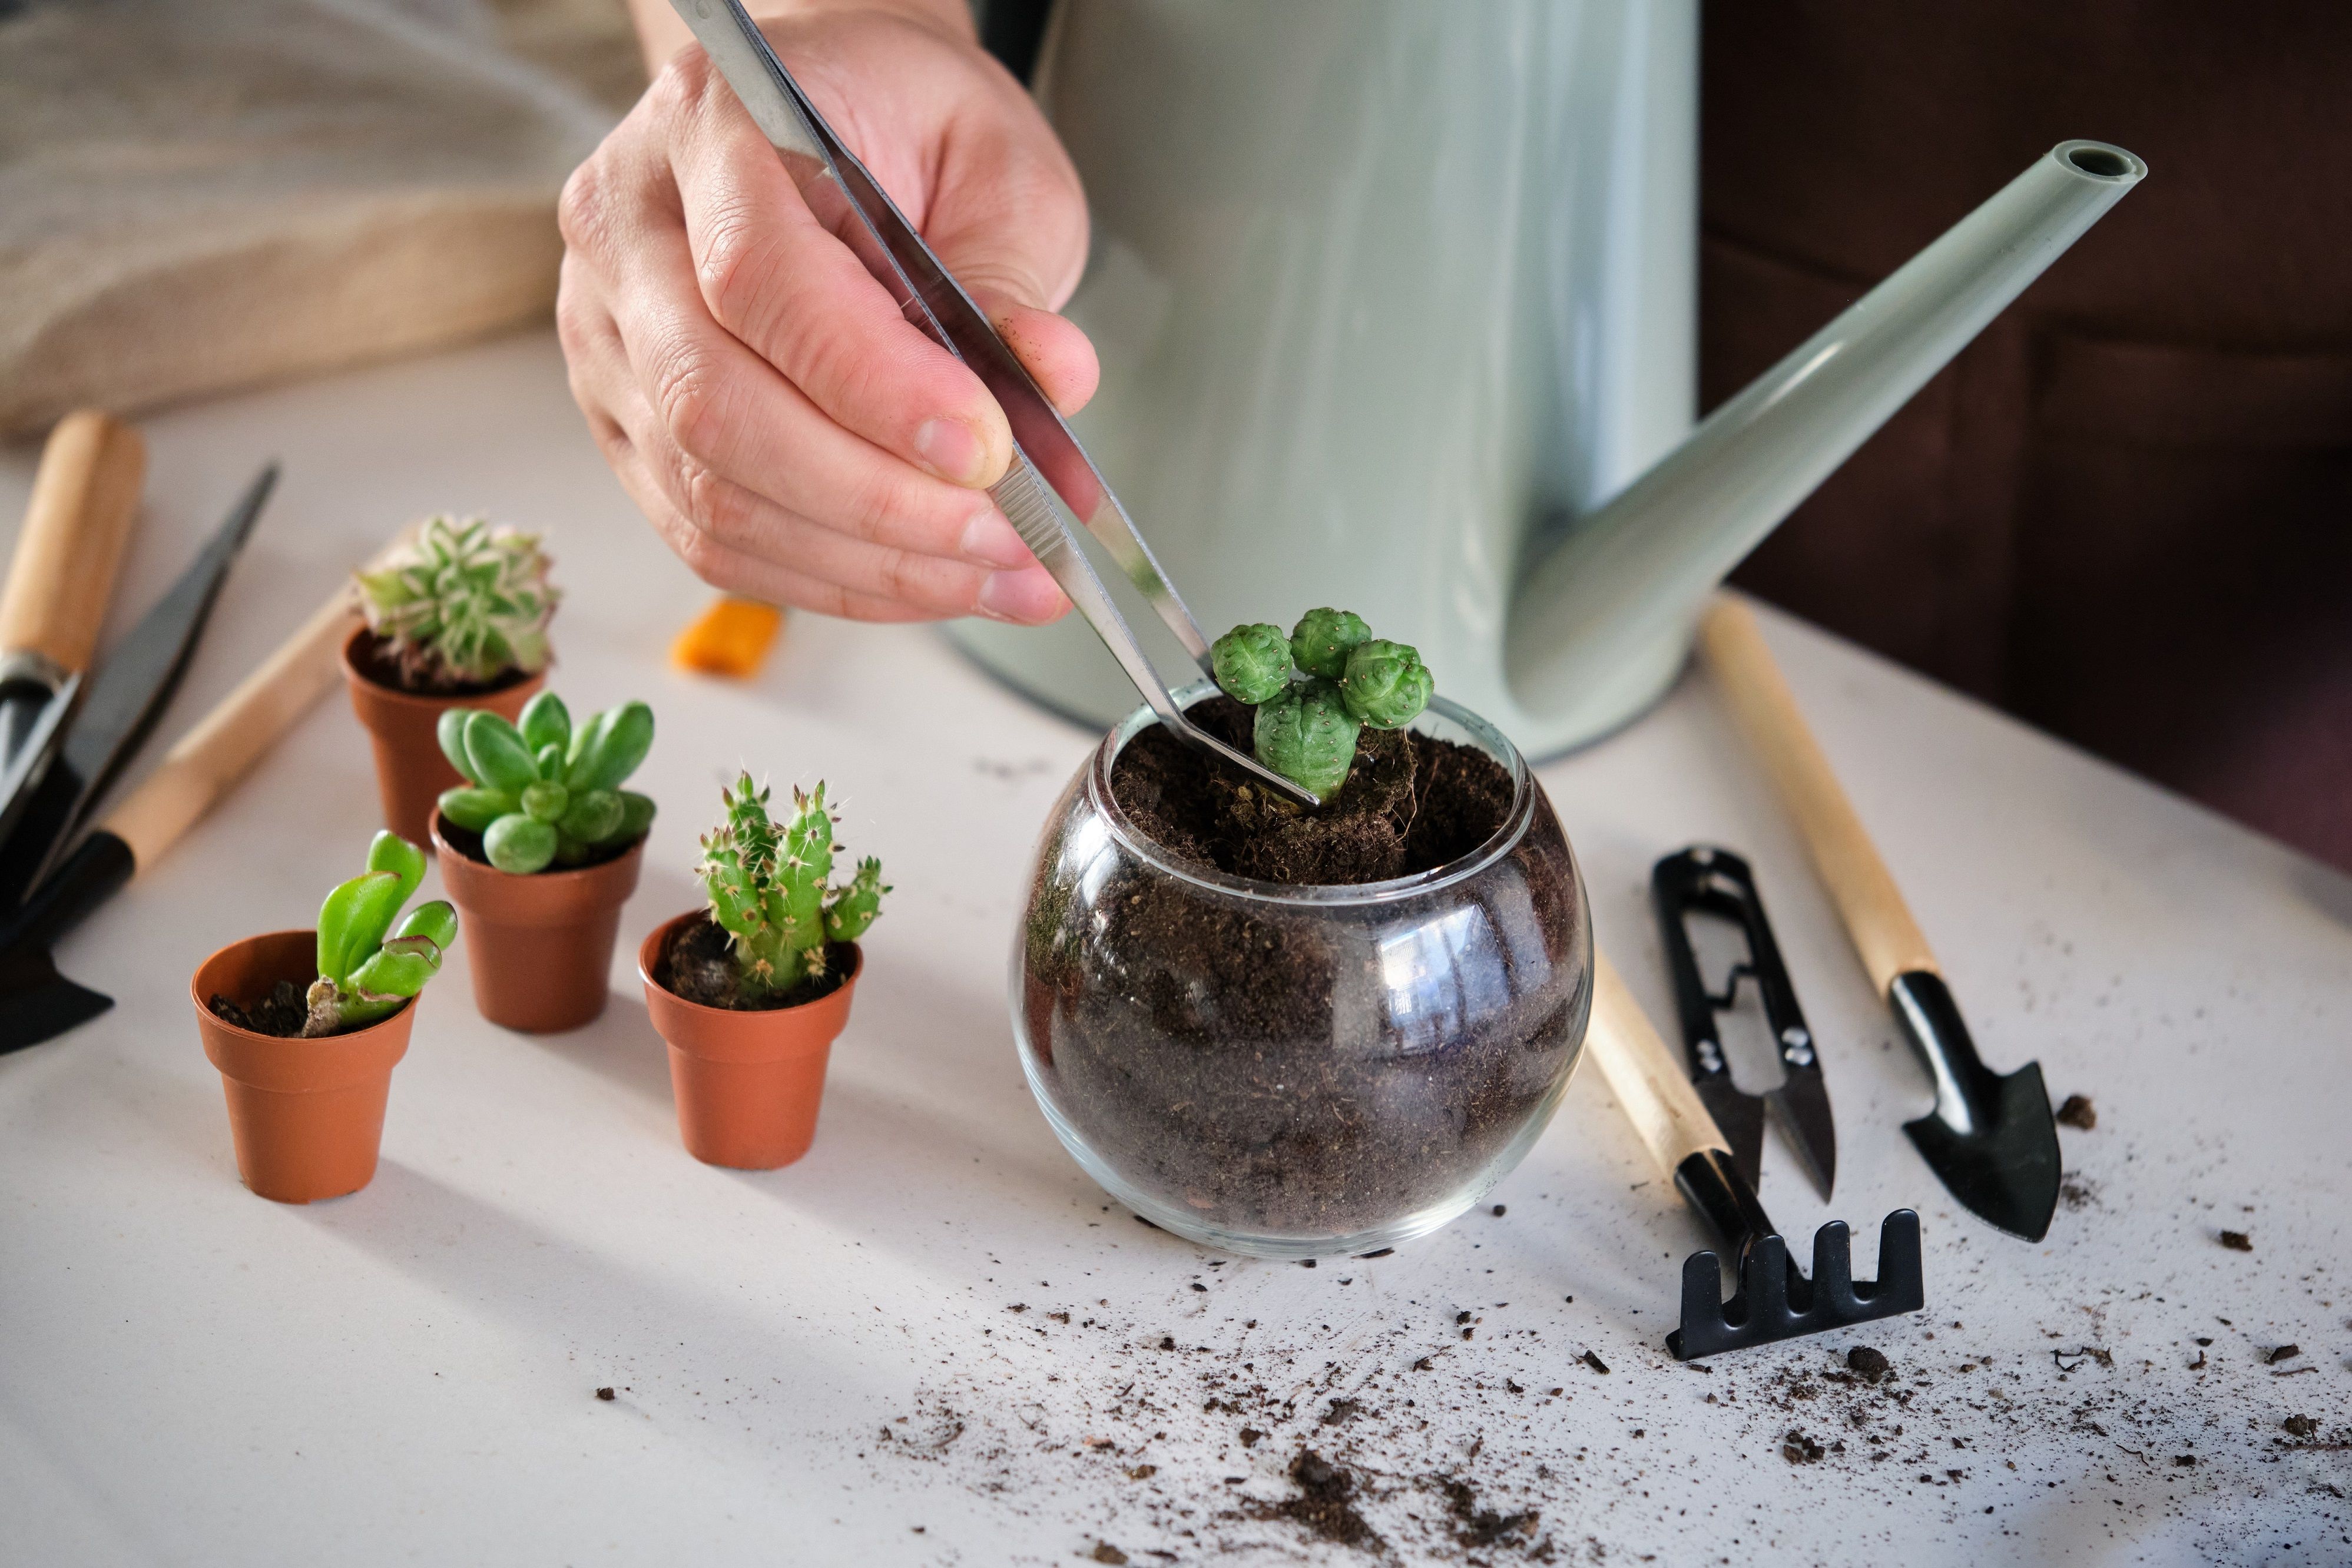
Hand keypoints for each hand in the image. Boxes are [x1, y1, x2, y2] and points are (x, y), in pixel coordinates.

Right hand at [557, 3, 1092, 622]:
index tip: (986, 447)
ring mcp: (612, 341)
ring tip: (1001, 575)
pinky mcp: (631, 429)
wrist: (832, 114)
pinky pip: (715, 539)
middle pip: (715, 406)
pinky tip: (933, 579)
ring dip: (869, 560)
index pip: (758, 279)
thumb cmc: (905, 124)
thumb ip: (1012, 275)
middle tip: (1008, 536)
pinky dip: (835, 578)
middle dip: (876, 499)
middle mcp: (628, 234)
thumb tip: (1051, 382)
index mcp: (708, 126)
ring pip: (712, 495)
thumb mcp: (994, 163)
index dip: (873, 384)